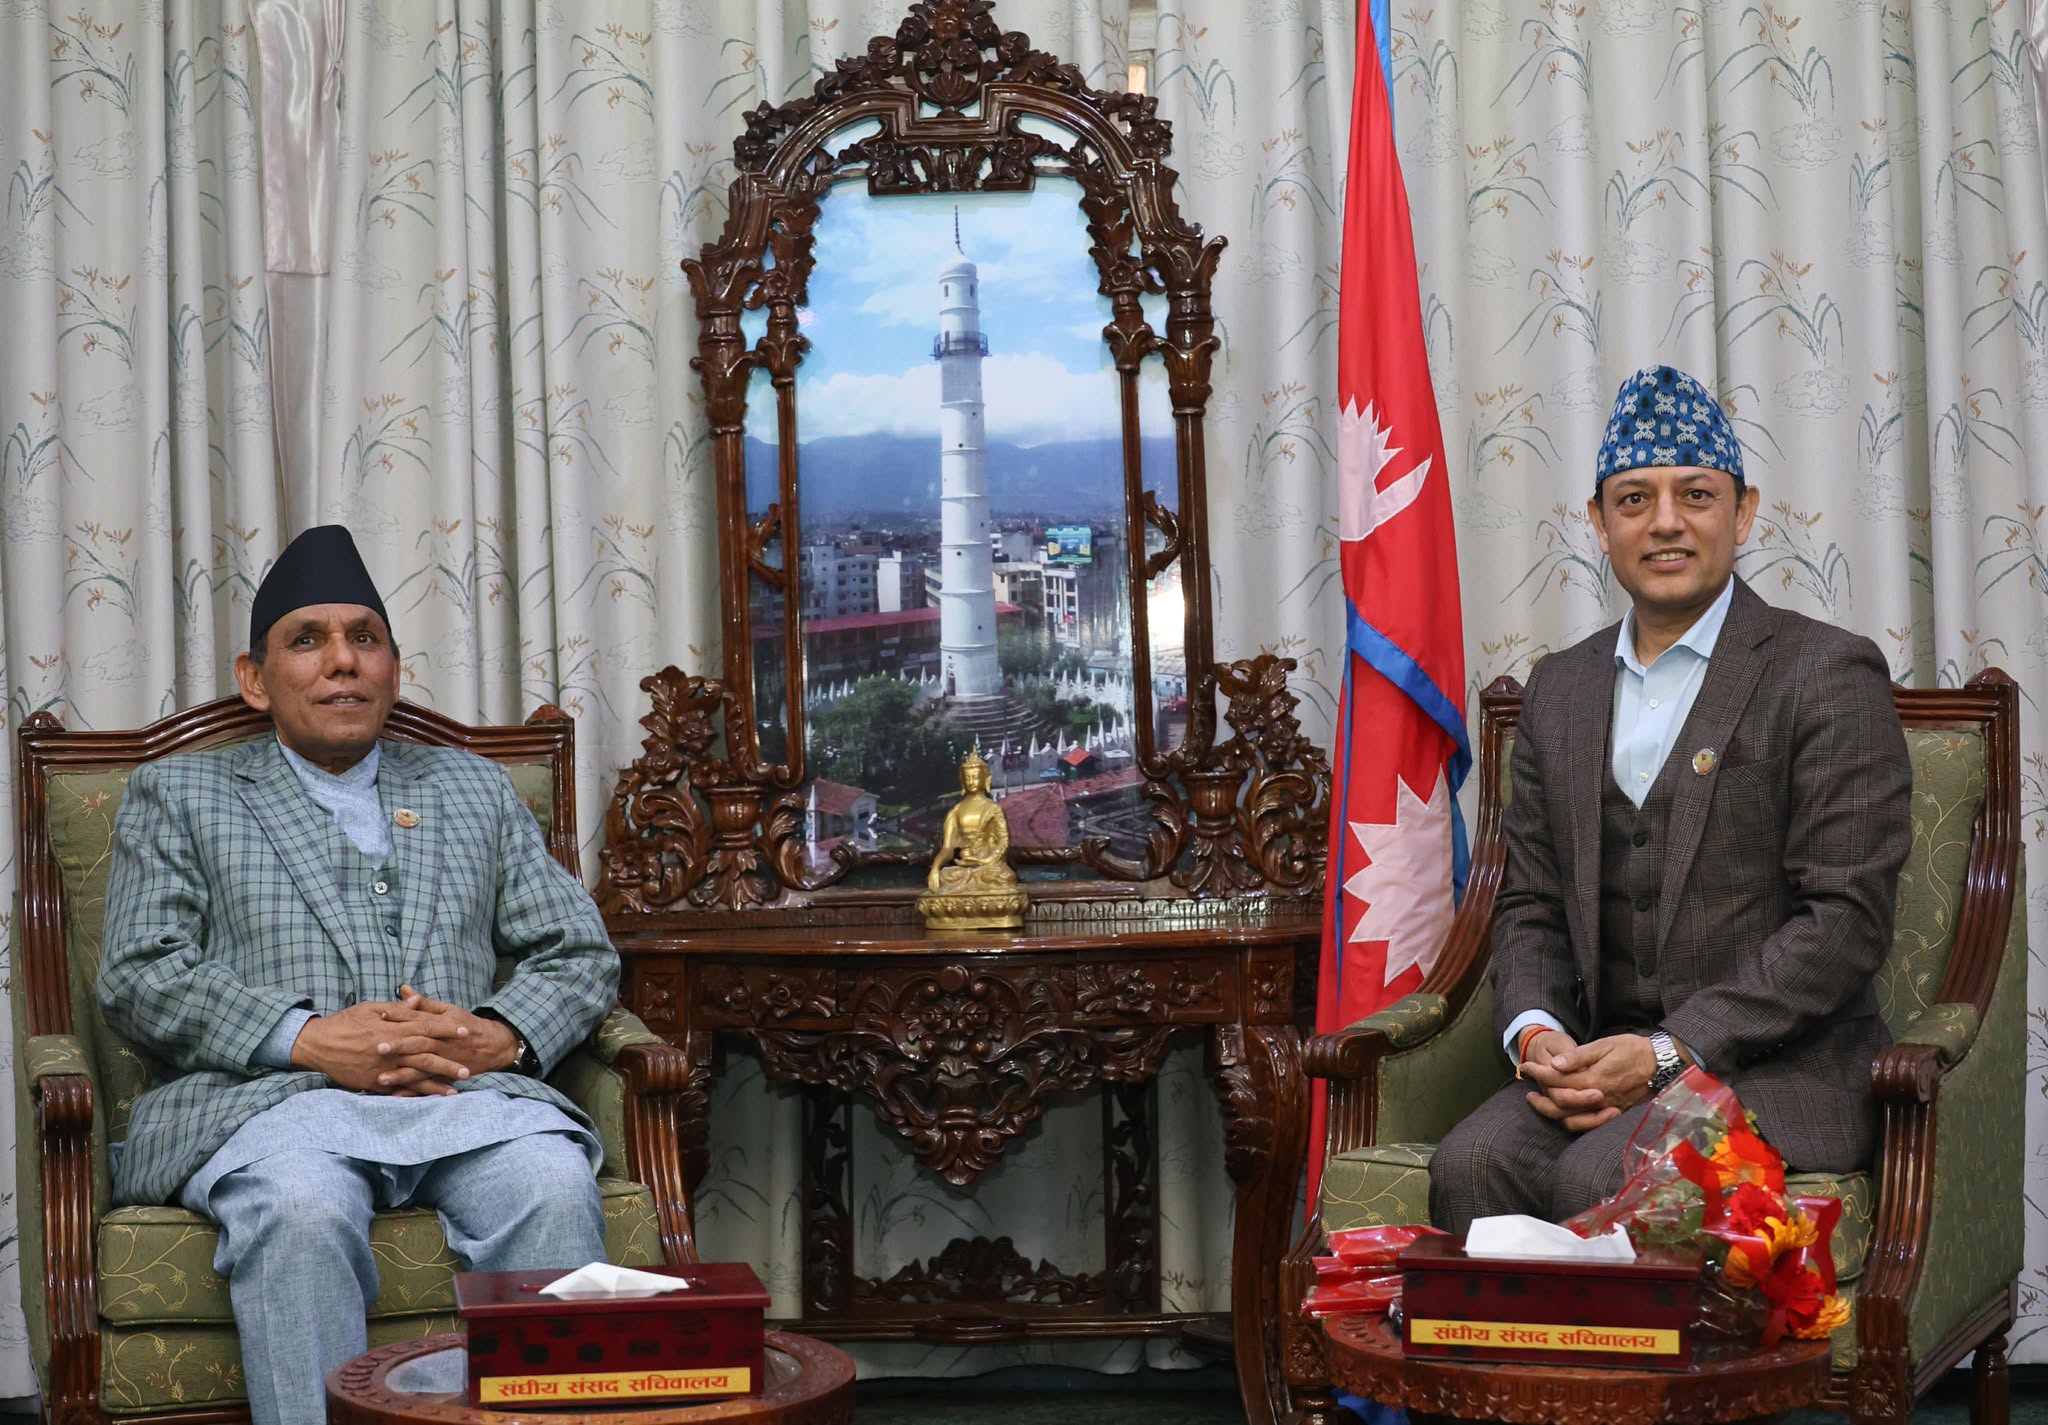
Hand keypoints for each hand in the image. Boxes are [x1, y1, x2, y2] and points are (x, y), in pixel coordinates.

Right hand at [288, 987, 516, 1095]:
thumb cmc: (344, 1023)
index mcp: (391, 1029)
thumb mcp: (370, 1008)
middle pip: (424, 1057)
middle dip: (447, 1064)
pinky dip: (412, 1096)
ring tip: (454, 1092)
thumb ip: (396, 1009)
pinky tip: (426, 1101)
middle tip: (468, 1069)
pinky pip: (396, 1091)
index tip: (465, 1032)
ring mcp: (381, 1069)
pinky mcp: (372, 1082)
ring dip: (434, 1086)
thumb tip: (418, 1002)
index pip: (425, 1029)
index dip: (446, 1030)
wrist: (317, 1044)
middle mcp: (389, 1051)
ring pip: (413, 1078)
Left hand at [377, 985, 520, 1089]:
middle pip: (419, 1044)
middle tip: (378, 1048)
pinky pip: (429, 1086)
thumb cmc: (466, 1025)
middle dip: (399, 1047)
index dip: (400, 1017)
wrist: (493, 1046)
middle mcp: (442, 1043)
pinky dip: (413, 1092)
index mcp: (441, 1024)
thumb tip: (403, 989)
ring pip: (421, 1068)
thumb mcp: (448, 1010)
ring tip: (381, 1079)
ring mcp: (444, 1061)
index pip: (418, 1019)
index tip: (380, 1016)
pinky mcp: (446, 1076)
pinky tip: (397, 1096)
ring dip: (402, 1074)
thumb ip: (423, 1003)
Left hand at [1520, 1033, 1658, 1131]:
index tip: (1526, 1067)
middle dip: (1540, 1098)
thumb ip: (1579, 1056)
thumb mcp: (1606, 1045)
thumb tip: (1555, 1064)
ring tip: (1539, 1102)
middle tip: (1526, 1089)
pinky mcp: (1614, 1114)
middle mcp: (1598, 1099)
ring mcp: (1606, 1109)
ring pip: (1572, 1120)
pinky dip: (1572, 1122)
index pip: (1558, 1081)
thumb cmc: (1634, 1050)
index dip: (1539, 1074)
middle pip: (1560, 1106)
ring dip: (1552, 1113)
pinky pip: (1588, 1125)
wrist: (1662, 1064)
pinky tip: (1564, 1113)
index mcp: (1594, 1079)